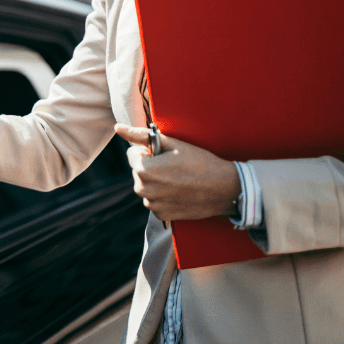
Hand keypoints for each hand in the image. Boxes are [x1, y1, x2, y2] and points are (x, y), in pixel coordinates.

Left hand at [115, 124, 240, 222]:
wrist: (225, 189)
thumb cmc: (200, 162)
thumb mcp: (172, 143)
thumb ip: (140, 136)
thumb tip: (118, 128)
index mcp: (142, 169)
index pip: (133, 154)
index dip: (150, 152)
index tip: (167, 155)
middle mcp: (143, 189)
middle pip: (138, 171)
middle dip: (151, 167)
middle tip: (175, 167)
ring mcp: (152, 205)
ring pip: (146, 186)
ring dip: (156, 182)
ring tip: (179, 179)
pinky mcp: (162, 215)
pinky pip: (155, 201)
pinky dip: (163, 196)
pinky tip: (180, 192)